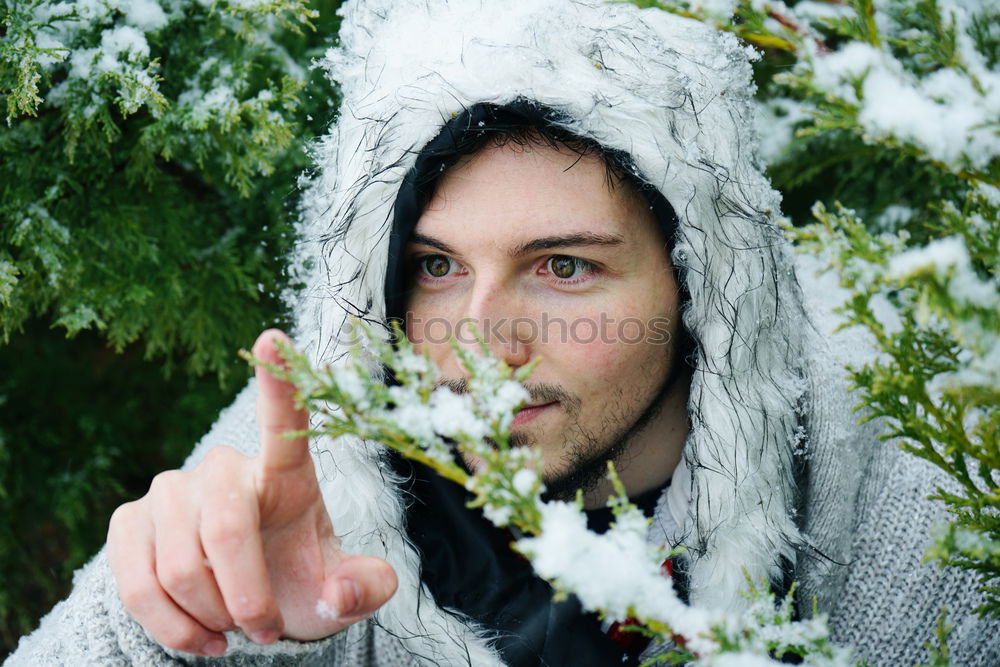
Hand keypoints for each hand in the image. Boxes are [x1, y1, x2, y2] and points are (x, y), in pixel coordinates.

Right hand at [107, 329, 397, 656]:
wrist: (243, 604)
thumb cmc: (299, 582)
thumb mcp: (342, 591)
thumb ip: (364, 590)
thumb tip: (341, 593)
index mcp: (285, 472)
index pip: (283, 422)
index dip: (278, 382)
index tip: (274, 337)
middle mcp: (224, 468)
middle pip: (225, 530)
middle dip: (246, 597)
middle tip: (263, 630)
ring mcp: (170, 491)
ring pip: (179, 569)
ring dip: (211, 617)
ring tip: (234, 628)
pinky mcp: (129, 522)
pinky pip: (137, 585)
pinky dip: (171, 627)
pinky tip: (199, 635)